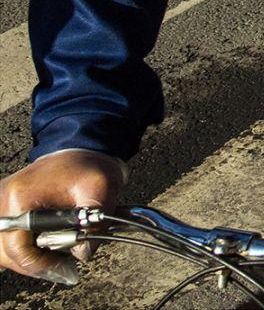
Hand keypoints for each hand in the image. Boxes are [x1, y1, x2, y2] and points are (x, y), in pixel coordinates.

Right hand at [0, 150, 126, 285]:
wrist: (81, 150)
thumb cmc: (87, 166)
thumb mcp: (100, 188)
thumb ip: (96, 221)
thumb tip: (84, 252)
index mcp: (19, 199)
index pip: (17, 248)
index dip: (41, 263)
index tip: (64, 267)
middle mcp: (3, 204)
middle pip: (7, 254)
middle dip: (36, 263)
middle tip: (62, 265)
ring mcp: (2, 208)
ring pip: (5, 251)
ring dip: (31, 257)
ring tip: (56, 254)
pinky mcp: (8, 212)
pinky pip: (9, 242)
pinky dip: (27, 249)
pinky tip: (46, 246)